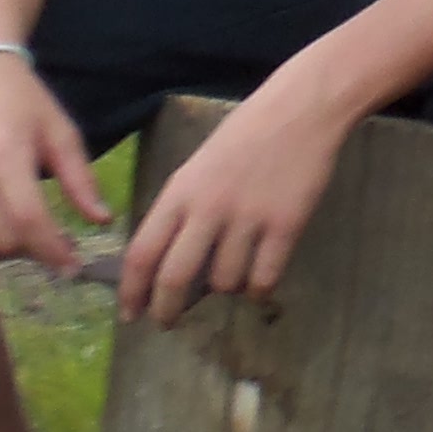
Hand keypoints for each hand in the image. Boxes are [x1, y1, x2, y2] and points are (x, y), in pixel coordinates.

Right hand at [0, 51, 112, 272]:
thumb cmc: (24, 102)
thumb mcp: (61, 133)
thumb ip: (80, 179)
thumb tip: (102, 221)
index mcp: (4, 157)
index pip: (28, 220)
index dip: (53, 250)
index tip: (74, 266)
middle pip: (4, 241)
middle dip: (36, 251)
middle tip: (59, 242)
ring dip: (9, 252)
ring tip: (31, 233)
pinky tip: (2, 229)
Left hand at [119, 77, 353, 325]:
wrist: (301, 109)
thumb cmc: (246, 134)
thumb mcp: (198, 168)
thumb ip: (181, 210)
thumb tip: (167, 261)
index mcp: (180, 192)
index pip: (142, 254)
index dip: (132, 292)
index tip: (131, 314)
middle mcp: (208, 208)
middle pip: (175, 278)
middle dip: (167, 310)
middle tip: (168, 322)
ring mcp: (249, 218)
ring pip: (224, 281)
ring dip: (224, 290)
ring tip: (231, 280)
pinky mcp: (286, 225)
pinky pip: (264, 277)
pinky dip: (258, 289)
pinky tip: (259, 284)